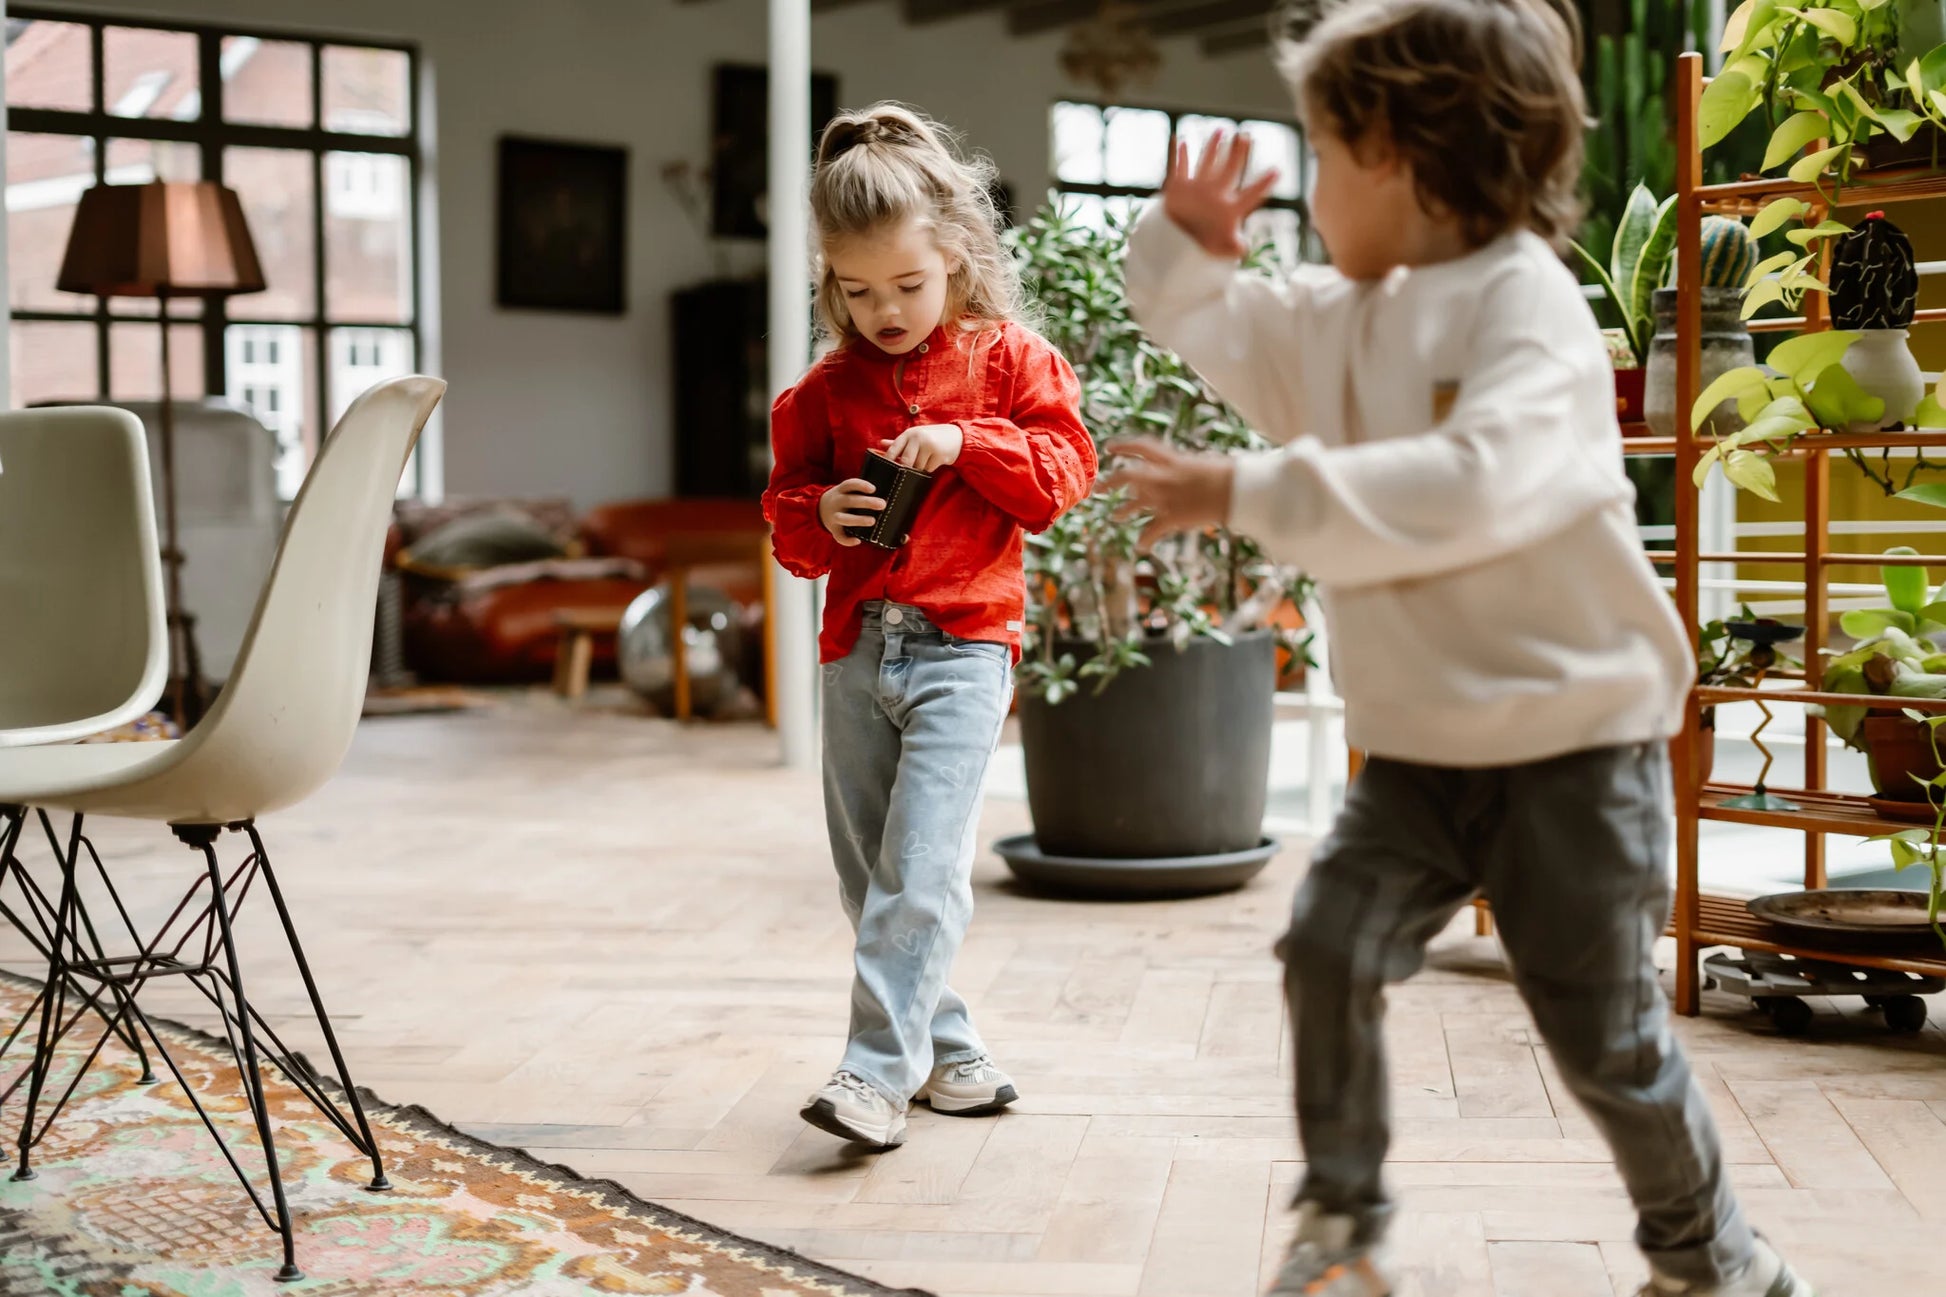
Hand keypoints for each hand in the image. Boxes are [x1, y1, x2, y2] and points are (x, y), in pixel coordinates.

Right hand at [819, 479, 884, 545]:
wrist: (820, 508)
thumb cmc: (846, 500)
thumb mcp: (849, 492)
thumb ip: (866, 494)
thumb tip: (891, 497)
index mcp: (842, 490)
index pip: (849, 484)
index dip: (861, 485)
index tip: (873, 488)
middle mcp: (837, 501)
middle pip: (850, 500)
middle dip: (866, 502)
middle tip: (883, 504)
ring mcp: (834, 515)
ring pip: (844, 518)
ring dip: (858, 520)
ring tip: (872, 521)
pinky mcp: (833, 529)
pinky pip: (839, 536)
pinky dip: (847, 540)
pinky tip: (858, 541)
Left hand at [882, 423, 962, 471]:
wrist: (956, 436)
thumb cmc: (930, 437)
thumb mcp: (914, 437)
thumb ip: (898, 442)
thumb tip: (881, 443)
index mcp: (909, 433)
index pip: (894, 448)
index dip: (888, 460)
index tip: (885, 470)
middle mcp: (918, 438)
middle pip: (906, 461)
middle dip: (906, 468)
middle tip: (908, 469)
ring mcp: (929, 445)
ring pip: (918, 467)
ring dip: (920, 468)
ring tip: (926, 459)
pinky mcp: (939, 454)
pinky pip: (928, 469)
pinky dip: (930, 468)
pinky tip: (935, 460)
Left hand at [1103, 438, 1235, 549]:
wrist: (1236, 490)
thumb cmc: (1227, 475)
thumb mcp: (1200, 465)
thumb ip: (1182, 469)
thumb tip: (1176, 472)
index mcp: (1172, 460)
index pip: (1142, 447)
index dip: (1124, 446)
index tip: (1110, 448)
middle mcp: (1164, 477)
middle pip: (1128, 475)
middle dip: (1111, 482)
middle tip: (1099, 488)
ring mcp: (1166, 497)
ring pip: (1135, 504)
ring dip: (1124, 510)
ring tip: (1116, 516)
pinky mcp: (1172, 517)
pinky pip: (1152, 530)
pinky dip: (1145, 540)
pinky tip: (1141, 547)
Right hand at [1162, 129, 1277, 259]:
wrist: (1175, 248)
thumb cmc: (1200, 249)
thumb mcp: (1220, 250)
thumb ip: (1233, 248)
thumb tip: (1244, 250)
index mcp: (1229, 209)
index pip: (1250, 195)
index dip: (1263, 185)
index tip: (1277, 171)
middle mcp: (1215, 195)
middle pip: (1230, 170)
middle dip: (1238, 154)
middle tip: (1245, 136)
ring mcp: (1197, 190)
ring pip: (1207, 163)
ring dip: (1212, 147)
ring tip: (1220, 130)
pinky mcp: (1179, 190)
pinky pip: (1179, 169)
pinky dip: (1180, 156)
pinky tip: (1182, 140)